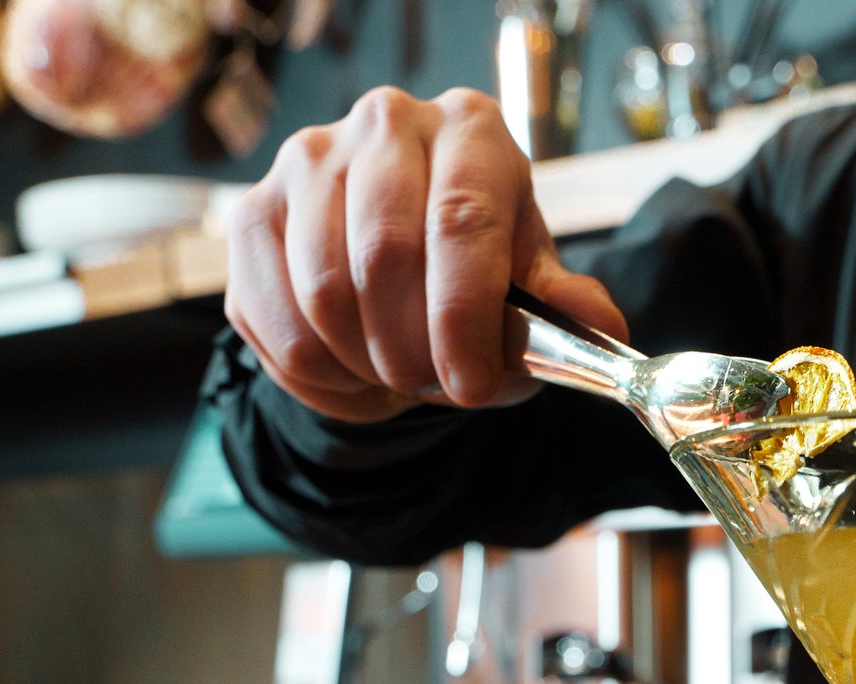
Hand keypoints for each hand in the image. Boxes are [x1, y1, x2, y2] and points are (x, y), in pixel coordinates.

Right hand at [224, 86, 627, 422]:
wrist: (401, 256)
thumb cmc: (474, 265)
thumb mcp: (528, 283)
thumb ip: (563, 308)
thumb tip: (602, 325)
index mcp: (470, 130)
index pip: (459, 220)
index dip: (465, 318)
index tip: (473, 387)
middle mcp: (385, 124)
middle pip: (383, 257)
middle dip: (415, 351)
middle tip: (437, 388)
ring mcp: (308, 161)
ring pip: (322, 293)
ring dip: (367, 365)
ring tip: (398, 376)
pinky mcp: (253, 213)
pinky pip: (277, 320)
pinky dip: (319, 373)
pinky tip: (352, 369)